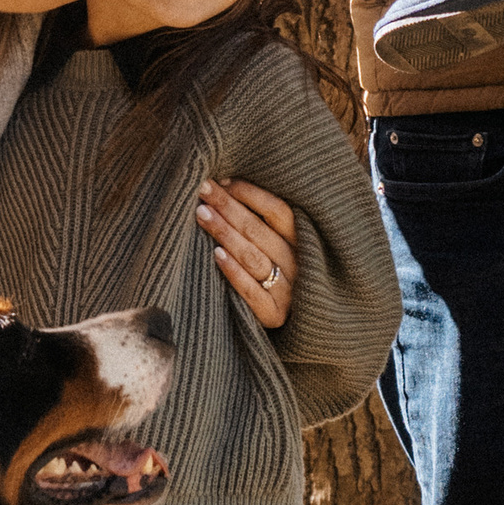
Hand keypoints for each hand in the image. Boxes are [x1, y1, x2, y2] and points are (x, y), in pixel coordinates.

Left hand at [198, 178, 298, 330]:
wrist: (293, 322)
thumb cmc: (275, 272)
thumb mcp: (277, 244)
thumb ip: (260, 221)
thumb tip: (223, 184)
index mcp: (301, 241)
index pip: (278, 210)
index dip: (249, 194)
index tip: (221, 181)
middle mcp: (298, 263)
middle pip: (259, 231)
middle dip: (228, 207)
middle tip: (202, 190)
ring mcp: (288, 291)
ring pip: (254, 258)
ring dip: (226, 234)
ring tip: (201, 215)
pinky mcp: (274, 314)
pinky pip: (252, 292)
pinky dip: (234, 272)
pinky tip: (216, 255)